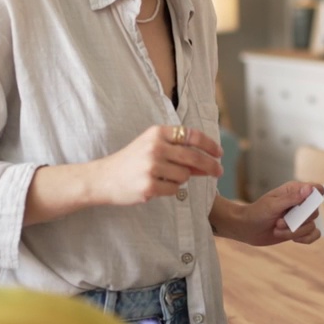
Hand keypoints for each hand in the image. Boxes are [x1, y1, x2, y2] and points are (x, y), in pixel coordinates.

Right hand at [90, 125, 222, 205]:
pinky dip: (171, 189)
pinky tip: (156, 186)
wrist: (103, 178)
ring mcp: (151, 167)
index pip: (192, 135)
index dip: (209, 144)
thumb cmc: (132, 161)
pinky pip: (174, 190)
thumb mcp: (152, 147)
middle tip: (219, 172)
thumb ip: (178, 151)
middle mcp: (155, 147)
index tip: (219, 153)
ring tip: (163, 177)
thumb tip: (209, 162)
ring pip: (185, 175)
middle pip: (194, 156)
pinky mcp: (149, 186)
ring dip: (181, 179)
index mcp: (157, 133)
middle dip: (211, 165)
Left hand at [232, 182, 323, 245]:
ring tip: (277, 230)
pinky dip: (305, 239)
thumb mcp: (273, 205)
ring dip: (293, 232)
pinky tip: (293, 240)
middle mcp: (300, 203)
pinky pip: (314, 235)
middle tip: (278, 222)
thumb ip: (292, 198)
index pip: (316, 189)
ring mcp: (300, 217)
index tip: (303, 206)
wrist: (246, 229)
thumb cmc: (257, 213)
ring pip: (312, 226)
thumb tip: (309, 189)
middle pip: (314, 212)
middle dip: (297, 221)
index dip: (316, 196)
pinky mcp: (299, 230)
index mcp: (295, 190)